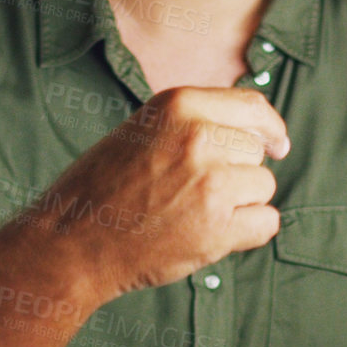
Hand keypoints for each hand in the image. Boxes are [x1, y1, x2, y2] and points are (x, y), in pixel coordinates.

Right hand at [23, 87, 289, 300]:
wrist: (70, 241)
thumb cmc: (102, 188)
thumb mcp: (143, 131)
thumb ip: (195, 123)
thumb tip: (262, 133)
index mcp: (178, 104)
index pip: (252, 106)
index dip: (269, 128)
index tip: (276, 145)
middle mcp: (197, 136)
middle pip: (257, 150)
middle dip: (238, 172)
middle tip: (194, 193)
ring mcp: (210, 182)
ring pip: (264, 186)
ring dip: (240, 203)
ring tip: (193, 213)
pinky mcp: (216, 227)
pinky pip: (267, 222)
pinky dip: (247, 233)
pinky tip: (210, 236)